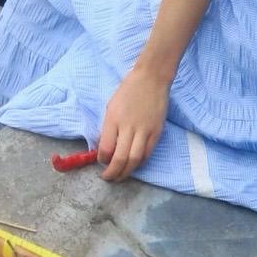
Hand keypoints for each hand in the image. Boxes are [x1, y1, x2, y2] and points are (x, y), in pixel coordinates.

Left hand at [97, 64, 169, 182]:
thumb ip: (109, 127)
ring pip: (135, 160)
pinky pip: (147, 154)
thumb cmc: (128, 90)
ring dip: (126, 173)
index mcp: (113, 118)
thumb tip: (105, 147)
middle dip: (113, 173)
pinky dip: (139, 163)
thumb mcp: (111, 106)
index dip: (102, 160)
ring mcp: (144, 130)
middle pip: (120, 158)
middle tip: (108, 178)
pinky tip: (134, 165)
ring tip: (120, 177)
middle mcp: (128, 127)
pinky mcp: (156, 133)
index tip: (100, 162)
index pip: (105, 148)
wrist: (151, 79)